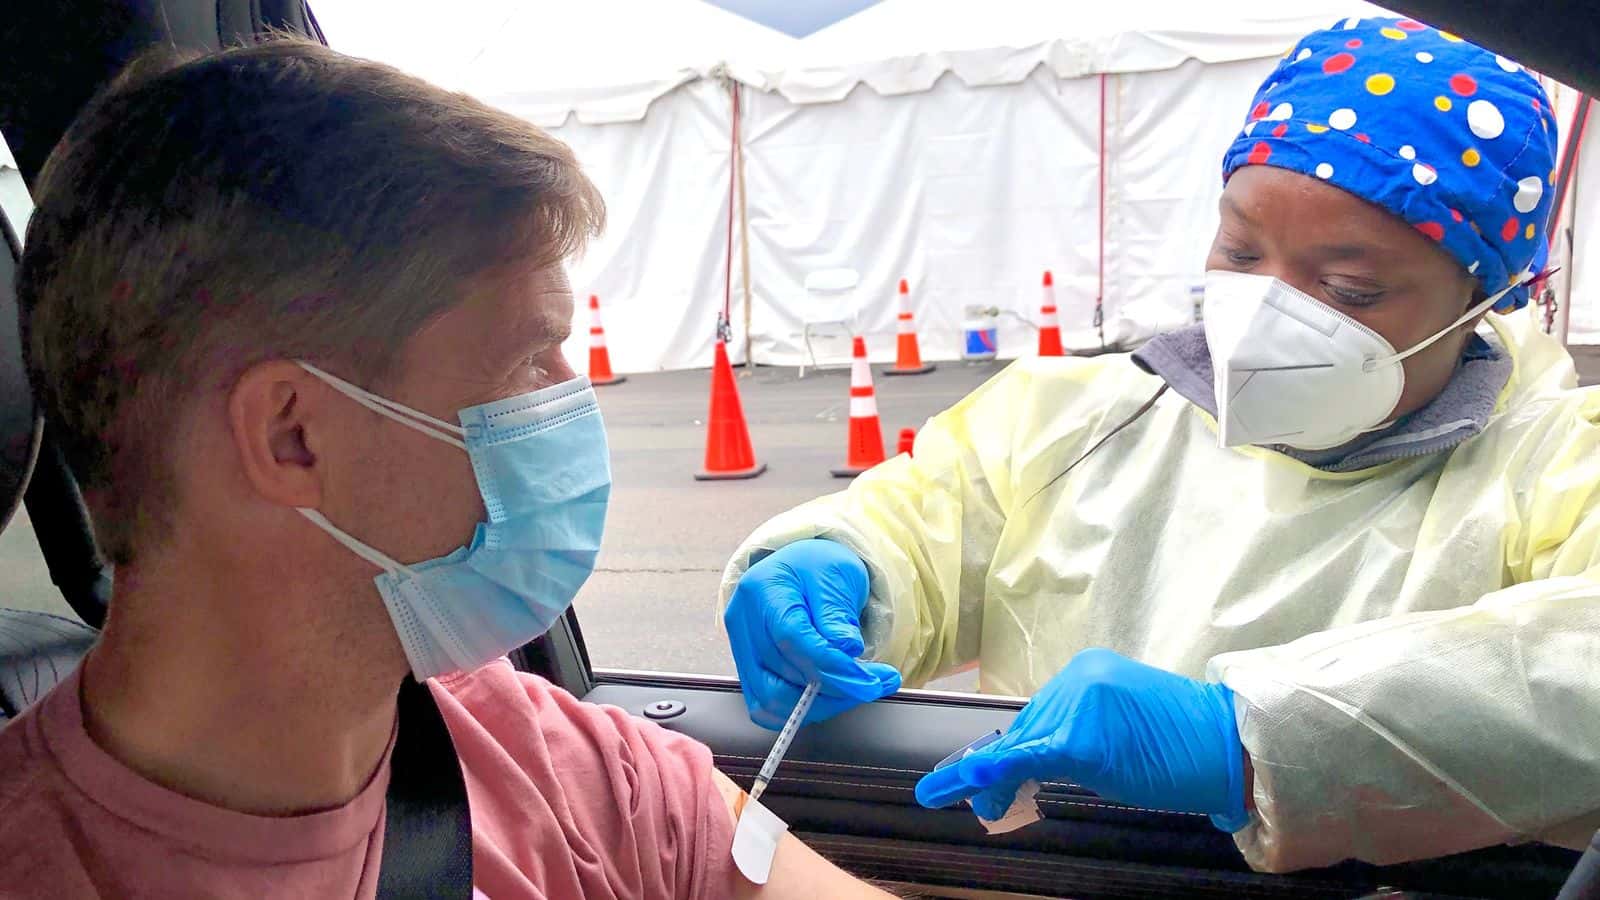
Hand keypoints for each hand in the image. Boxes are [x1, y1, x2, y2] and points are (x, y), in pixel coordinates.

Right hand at [724, 539, 901, 729]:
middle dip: (836, 689)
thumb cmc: (819, 567)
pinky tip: (830, 698)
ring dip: (821, 704)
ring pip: (773, 698)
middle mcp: (743, 620)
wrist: (802, 569)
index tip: (868, 679)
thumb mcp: (838, 575)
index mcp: (762, 588)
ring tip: (856, 690)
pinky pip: (766, 706)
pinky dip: (799, 710)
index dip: (830, 665)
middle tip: (875, 684)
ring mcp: (740, 648)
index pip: (791, 638)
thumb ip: (838, 614)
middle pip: (783, 673)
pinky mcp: (747, 669)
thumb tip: (846, 650)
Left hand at [914, 648, 1248, 831]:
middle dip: (1001, 769)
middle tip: (985, 802)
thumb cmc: (1182, 746)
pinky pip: (1031, 757)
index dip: (1011, 749)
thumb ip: (1078, 732)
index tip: (984, 775)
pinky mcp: (1081, 740)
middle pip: (1027, 729)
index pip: (1039, 714)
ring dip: (1000, 781)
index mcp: (1089, 671)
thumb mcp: (1122, 728)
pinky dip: (1000, 772)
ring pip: (1025, 746)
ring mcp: (1080, 705)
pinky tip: (971, 783)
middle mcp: (1080, 678)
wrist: (1228, 749)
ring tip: (989, 807)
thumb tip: (1026, 761)